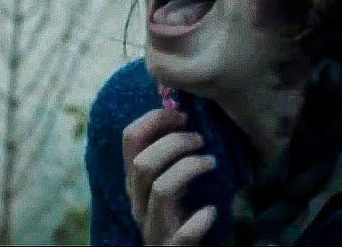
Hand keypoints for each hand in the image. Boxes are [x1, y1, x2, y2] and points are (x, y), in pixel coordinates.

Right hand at [122, 108, 218, 244]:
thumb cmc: (186, 215)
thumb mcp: (177, 181)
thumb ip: (176, 153)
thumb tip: (186, 109)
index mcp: (138, 183)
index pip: (130, 139)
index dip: (154, 119)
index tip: (182, 114)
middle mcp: (139, 204)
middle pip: (142, 163)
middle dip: (174, 143)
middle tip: (201, 139)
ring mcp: (154, 230)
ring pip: (160, 190)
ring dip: (188, 168)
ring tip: (211, 162)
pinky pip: (180, 238)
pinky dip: (197, 222)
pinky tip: (211, 212)